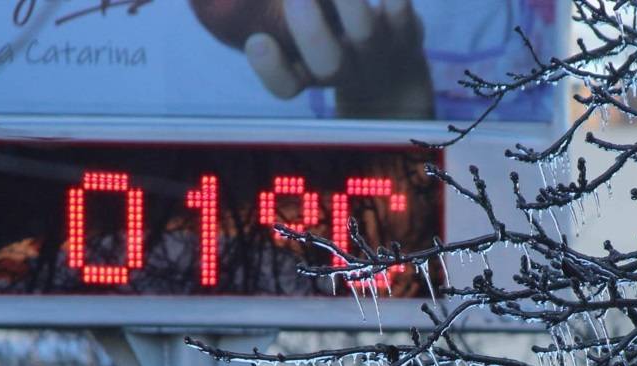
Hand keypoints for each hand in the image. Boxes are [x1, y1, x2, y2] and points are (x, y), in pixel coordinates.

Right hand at [245, 0, 434, 118]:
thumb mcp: (298, 45)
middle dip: (311, 30)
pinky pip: (402, 13)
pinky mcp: (408, 33)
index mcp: (308, 74)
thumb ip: (277, 22)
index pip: (286, 86)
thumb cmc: (331, 45)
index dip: (272, 69)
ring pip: (365, 35)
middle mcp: (344, 70)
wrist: (393, 76)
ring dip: (349, 3)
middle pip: (328, 65)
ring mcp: (378, 53)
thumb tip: (228, 2)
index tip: (258, 41)